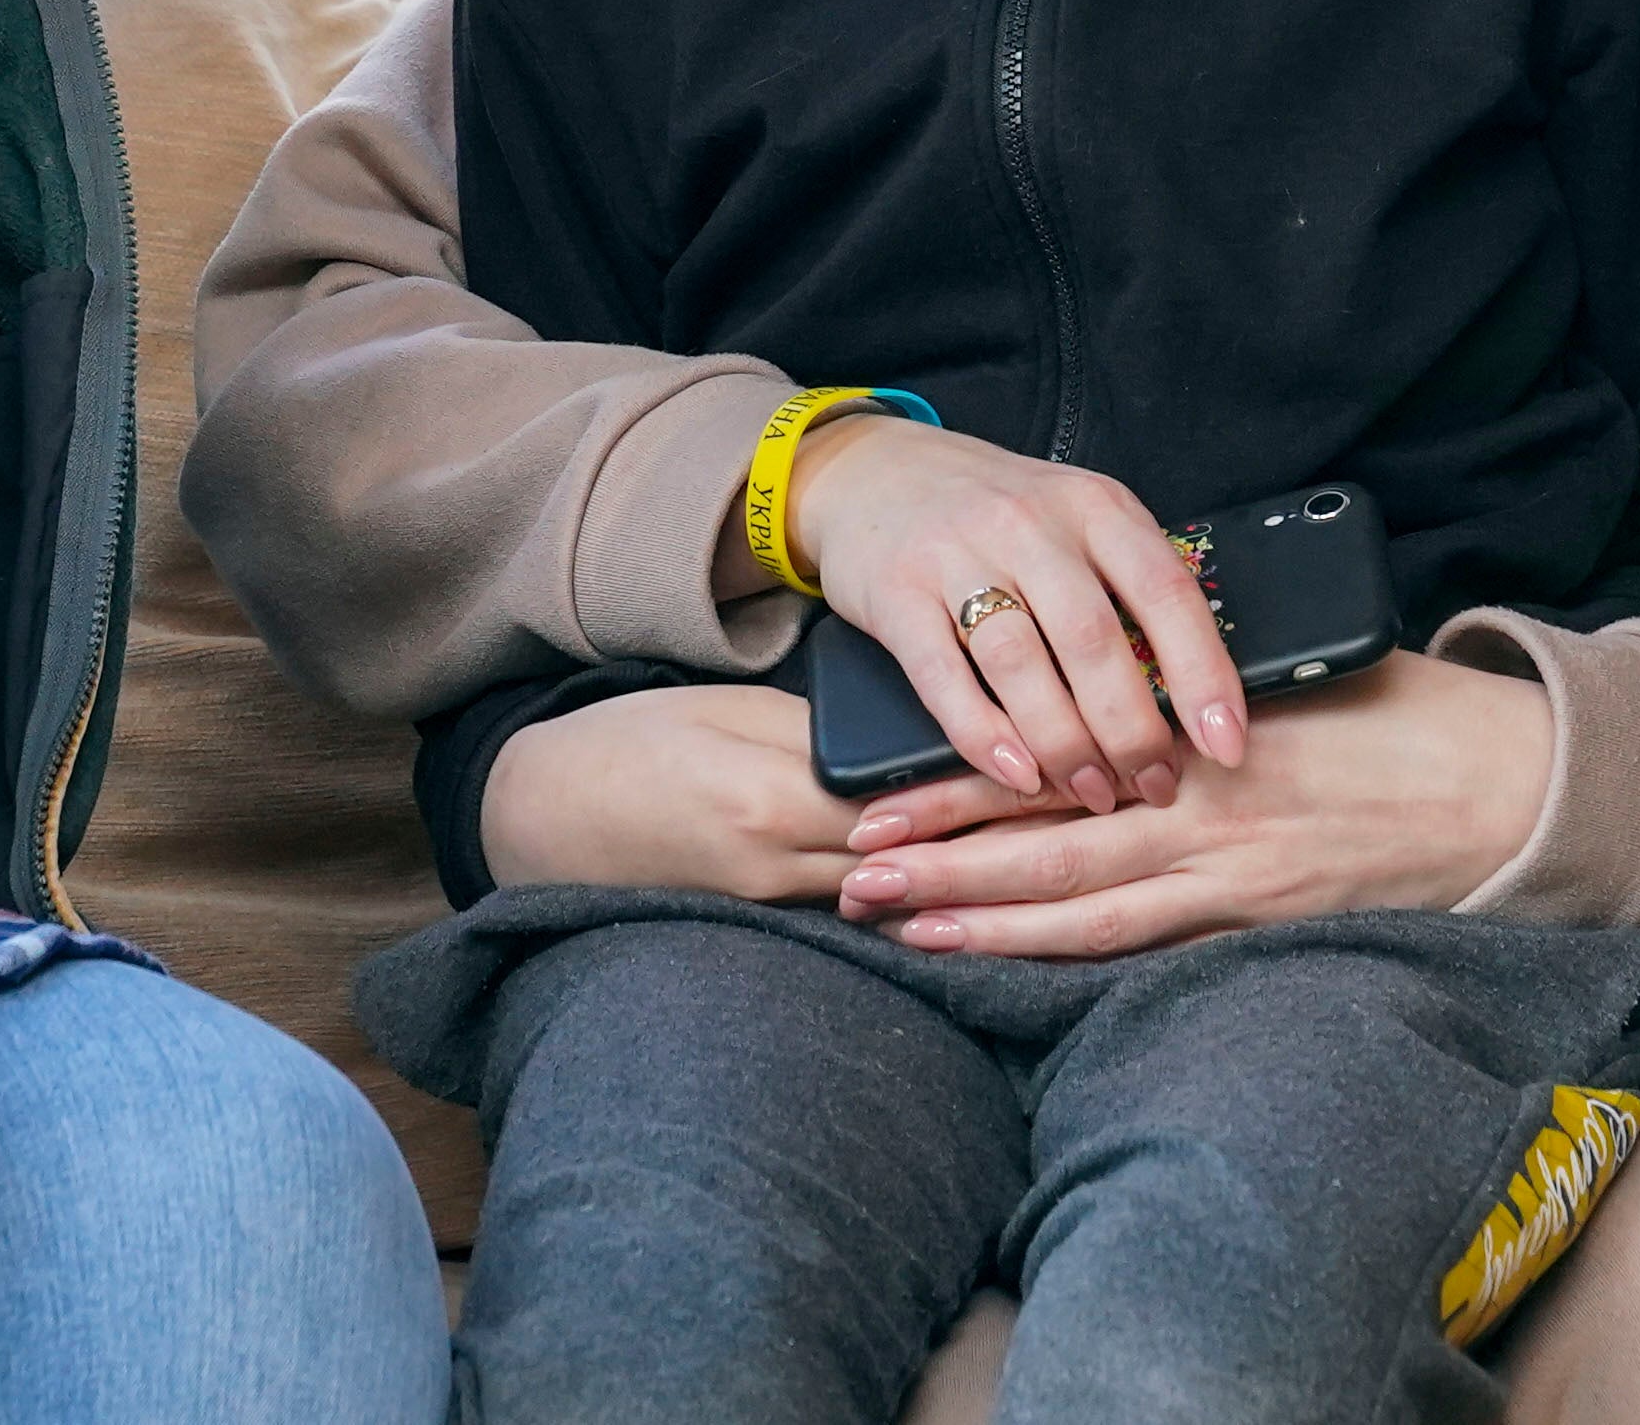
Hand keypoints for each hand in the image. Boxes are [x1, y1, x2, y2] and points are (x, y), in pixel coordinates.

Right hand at [473, 682, 1047, 900]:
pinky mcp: (766, 923)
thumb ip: (819, 735)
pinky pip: (858, 914)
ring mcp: (775, 906)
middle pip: (925, 858)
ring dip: (977, 880)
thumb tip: (912, 746)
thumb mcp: (728, 716)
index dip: (999, 781)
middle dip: (1013, 840)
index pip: (915, 796)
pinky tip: (972, 903)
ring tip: (1065, 862)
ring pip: (902, 896)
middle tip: (1098, 816)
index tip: (1075, 760)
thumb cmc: (633, 744)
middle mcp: (784, 864)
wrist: (541, 817)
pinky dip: (916, 903)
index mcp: (776, 796)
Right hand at [783, 418, 1251, 814]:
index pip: (1166, 593)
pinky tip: (1017, 773)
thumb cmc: (994, 512)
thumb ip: (1126, 585)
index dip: (1204, 675)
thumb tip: (1197, 693)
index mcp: (1093, 507)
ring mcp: (957, 555)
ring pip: (1022, 665)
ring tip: (1092, 792)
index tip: (1228, 743)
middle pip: (1094, 641)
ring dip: (1064, 744)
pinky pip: (944, 677)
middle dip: (1132, 731)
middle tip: (1155, 787)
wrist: (871, 471)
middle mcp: (1030, 524)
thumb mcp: (1074, 520)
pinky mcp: (896, 592)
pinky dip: (984, 735)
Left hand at [837, 648, 1556, 959]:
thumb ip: (1197, 682)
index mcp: (1196, 727)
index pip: (1052, 752)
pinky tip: (1012, 964)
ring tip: (898, 926)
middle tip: (848, 872)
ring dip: (983, 917)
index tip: (875, 793)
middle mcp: (1200, 803)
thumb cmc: (1405, 714)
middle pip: (1042, 838)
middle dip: (938, 858)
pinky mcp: (1261, 918)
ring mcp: (1230, 873)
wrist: (1507, 786)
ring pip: (1081, 904)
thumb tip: (1115, 672)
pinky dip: (1071, 955)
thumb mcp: (1292, 674)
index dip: (957, 779)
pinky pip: (1148, 944)